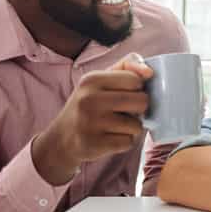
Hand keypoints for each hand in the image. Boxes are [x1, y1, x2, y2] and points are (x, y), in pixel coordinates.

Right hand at [32, 53, 153, 184]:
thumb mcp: (100, 80)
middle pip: (142, 102)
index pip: (136, 80)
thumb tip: (149, 72)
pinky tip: (110, 138)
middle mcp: (89, 99)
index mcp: (92, 79)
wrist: (61, 139)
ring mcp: (90, 123)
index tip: (127, 94)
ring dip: (132, 128)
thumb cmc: (88, 105)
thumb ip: (127, 67)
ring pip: (137, 125)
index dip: (138, 89)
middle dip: (139, 109)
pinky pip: (128, 142)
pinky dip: (124, 142)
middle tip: (124, 112)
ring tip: (115, 126)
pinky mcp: (93, 144)